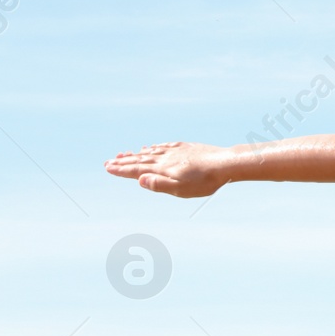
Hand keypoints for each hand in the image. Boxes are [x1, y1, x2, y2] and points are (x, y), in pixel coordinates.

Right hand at [105, 141, 229, 197]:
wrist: (226, 164)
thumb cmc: (205, 181)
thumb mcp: (181, 189)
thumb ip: (159, 184)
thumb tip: (139, 180)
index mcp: (163, 169)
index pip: (137, 169)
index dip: (122, 169)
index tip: (108, 168)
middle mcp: (167, 158)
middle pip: (141, 159)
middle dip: (124, 161)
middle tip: (109, 161)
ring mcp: (176, 151)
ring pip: (151, 152)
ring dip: (136, 154)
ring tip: (124, 154)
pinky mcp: (186, 147)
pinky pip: (164, 146)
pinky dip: (153, 148)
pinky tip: (150, 147)